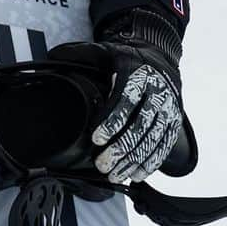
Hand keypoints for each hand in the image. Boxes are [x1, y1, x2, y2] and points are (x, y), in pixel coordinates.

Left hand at [91, 10, 184, 182]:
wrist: (160, 60)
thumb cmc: (127, 60)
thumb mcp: (105, 51)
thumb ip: (80, 54)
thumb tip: (52, 55)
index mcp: (137, 74)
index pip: (125, 99)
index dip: (111, 121)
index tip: (96, 139)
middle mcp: (157, 92)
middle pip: (140, 124)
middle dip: (120, 148)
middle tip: (102, 163)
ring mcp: (168, 109)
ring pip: (152, 139)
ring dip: (133, 160)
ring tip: (114, 174)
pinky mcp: (174, 122)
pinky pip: (164, 146)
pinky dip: (150, 162)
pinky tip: (135, 173)